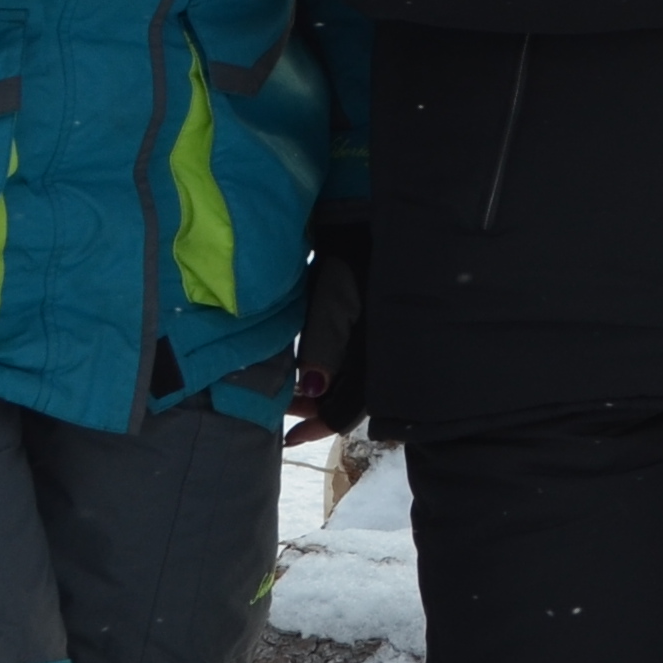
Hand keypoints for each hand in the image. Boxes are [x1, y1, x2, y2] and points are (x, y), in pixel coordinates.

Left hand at [290, 218, 369, 437]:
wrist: (371, 224)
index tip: (288, 437)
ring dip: (318, 390)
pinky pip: (350, 364)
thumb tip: (312, 389)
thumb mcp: (336, 304)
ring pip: (347, 384)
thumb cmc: (355, 262)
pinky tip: (308, 369)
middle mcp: (381, 358)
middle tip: (281, 407)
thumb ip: (323, 346)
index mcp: (379, 359)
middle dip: (314, 408)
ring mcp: (376, 346)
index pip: (348, 409)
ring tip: (288, 389)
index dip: (318, 424)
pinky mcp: (370, 331)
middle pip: (347, 401)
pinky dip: (326, 371)